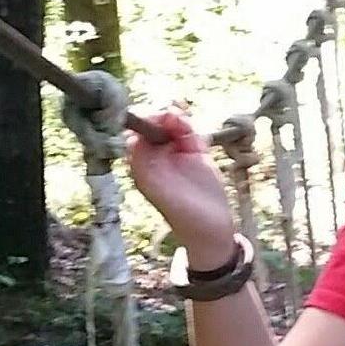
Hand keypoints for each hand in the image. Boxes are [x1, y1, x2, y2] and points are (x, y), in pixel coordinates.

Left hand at [126, 109, 237, 264]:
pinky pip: (192, 133)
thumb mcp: (159, 191)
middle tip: (174, 116)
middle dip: (162, 116)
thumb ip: (145, 166)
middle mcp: (158, 158)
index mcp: (143, 166)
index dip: (144, 122)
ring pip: (174, 126)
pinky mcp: (197, 154)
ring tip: (184, 122)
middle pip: (155, 126)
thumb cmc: (183, 215)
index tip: (155, 117)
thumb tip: (130, 140)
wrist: (213, 229)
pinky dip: (192, 128)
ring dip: (178, 119)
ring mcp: (178, 155)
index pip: (136, 135)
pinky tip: (195, 134)